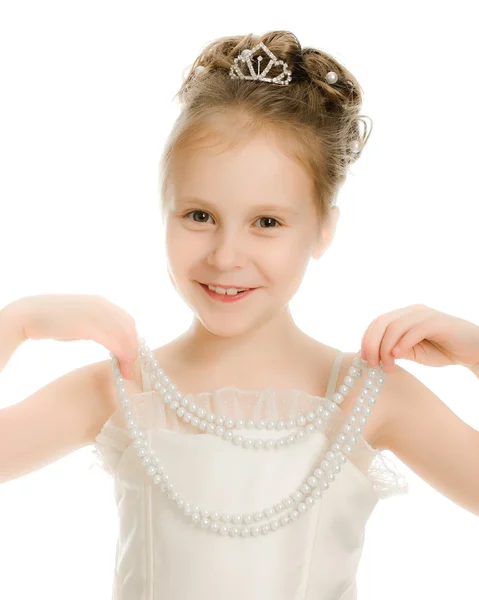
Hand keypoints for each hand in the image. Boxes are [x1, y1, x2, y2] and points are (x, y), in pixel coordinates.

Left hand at [360, 304, 478, 373]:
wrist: (473, 350)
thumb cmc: (443, 350)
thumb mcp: (413, 353)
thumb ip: (394, 350)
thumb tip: (371, 357)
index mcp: (403, 316)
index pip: (377, 322)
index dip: (367, 340)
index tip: (364, 360)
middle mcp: (412, 311)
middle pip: (381, 322)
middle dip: (372, 344)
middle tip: (372, 364)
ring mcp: (424, 315)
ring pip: (395, 327)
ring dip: (386, 348)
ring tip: (388, 367)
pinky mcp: (437, 322)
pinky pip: (414, 330)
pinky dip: (403, 343)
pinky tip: (398, 356)